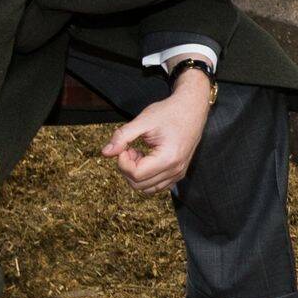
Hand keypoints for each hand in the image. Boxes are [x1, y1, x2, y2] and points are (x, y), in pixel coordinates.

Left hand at [102, 70, 210, 196]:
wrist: (192, 108)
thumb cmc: (169, 112)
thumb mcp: (143, 121)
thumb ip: (122, 137)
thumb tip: (105, 153)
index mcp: (168, 158)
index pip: (135, 174)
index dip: (122, 162)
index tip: (123, 146)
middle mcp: (175, 170)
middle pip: (139, 185)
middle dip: (127, 168)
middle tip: (129, 148)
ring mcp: (178, 173)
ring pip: (147, 188)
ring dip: (136, 174)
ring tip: (138, 153)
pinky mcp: (178, 172)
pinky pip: (157, 185)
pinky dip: (146, 176)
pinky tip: (146, 158)